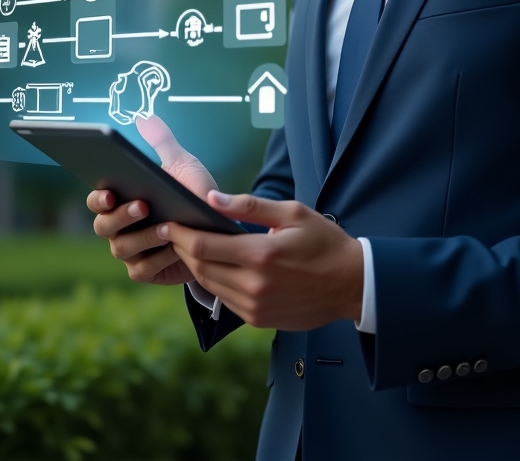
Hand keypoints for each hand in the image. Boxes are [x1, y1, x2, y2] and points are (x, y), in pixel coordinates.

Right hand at [87, 115, 218, 285]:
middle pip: (103, 226)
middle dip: (121, 217)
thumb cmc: (192, 193)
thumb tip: (145, 117)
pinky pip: (141, 270)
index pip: (97, 199)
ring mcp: (131, 252)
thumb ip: (162, 142)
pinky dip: (157, 259)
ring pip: (121, 248)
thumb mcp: (182, 164)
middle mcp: (119, 228)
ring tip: (167, 228)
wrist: (218, 228)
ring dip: (143, 238)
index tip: (110, 191)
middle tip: (143, 206)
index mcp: (121, 200)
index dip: (99, 197)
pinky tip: (174, 248)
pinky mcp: (146, 271)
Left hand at [158, 192, 363, 329]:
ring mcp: (254, 306)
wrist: (351, 284)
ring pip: (208, 285)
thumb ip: (250, 206)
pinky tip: (213, 266)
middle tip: (172, 232)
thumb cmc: (324, 242)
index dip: (179, 234)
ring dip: (194, 266)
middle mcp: (253, 285)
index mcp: (260, 255)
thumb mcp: (292, 213)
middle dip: (181, 248)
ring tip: (188, 246)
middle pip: (199, 267)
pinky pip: (224, 299)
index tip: (168, 222)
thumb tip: (213, 199)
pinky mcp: (257, 319)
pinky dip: (213, 281)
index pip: (203, 246)